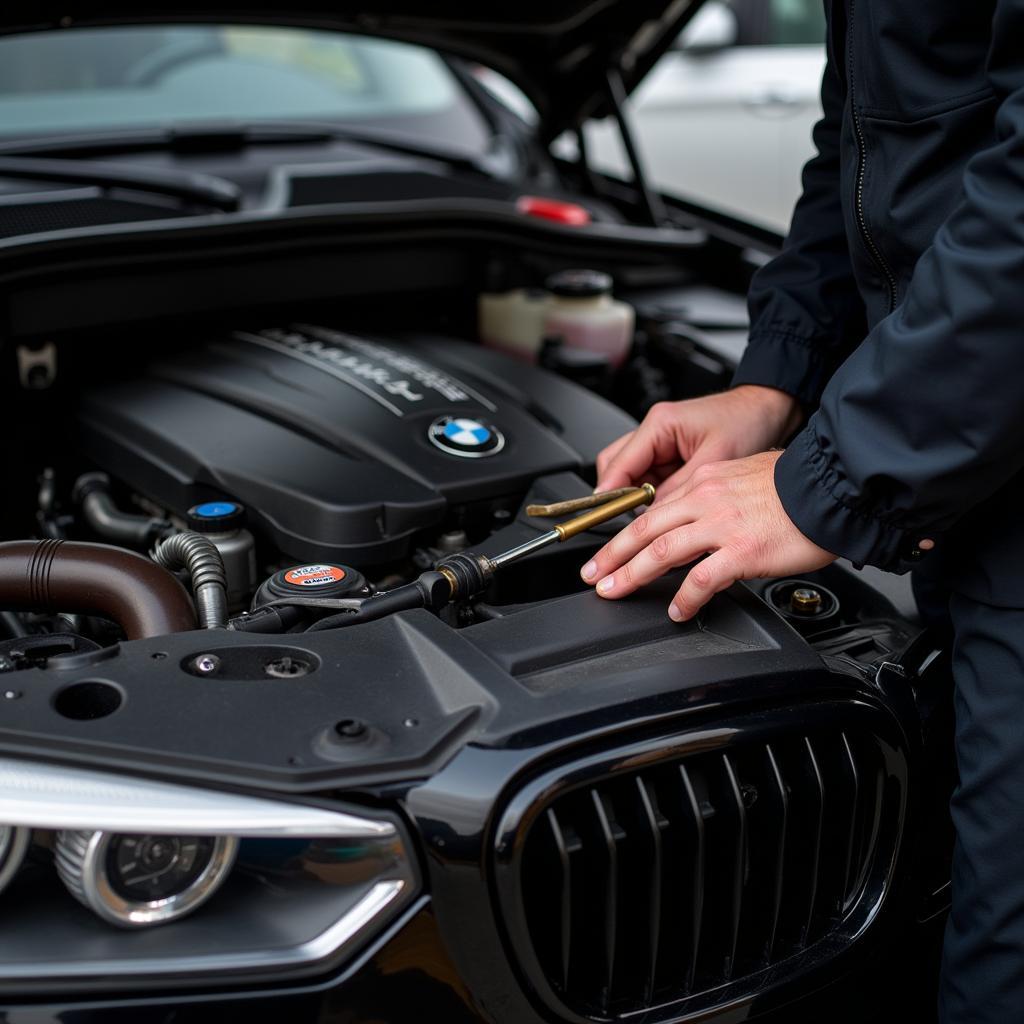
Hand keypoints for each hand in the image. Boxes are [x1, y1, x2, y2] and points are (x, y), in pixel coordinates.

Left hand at [581, 451, 834, 620]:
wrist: (832, 488)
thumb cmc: (798, 487)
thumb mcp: (744, 480)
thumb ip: (717, 501)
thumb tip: (701, 527)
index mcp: (705, 481)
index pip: (653, 508)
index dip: (625, 532)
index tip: (609, 550)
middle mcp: (706, 498)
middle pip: (644, 529)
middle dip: (612, 555)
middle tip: (593, 575)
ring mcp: (721, 524)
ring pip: (661, 551)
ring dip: (632, 575)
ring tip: (615, 592)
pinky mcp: (741, 550)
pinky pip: (701, 578)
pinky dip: (684, 597)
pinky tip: (677, 611)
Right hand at [596, 386, 801, 504]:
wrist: (768, 409)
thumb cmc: (747, 422)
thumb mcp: (714, 461)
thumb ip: (678, 490)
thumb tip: (653, 518)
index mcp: (659, 423)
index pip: (618, 464)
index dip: (610, 495)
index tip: (606, 518)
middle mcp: (654, 430)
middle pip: (615, 469)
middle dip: (620, 498)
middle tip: (632, 523)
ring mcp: (660, 443)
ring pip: (630, 477)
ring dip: (638, 498)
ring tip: (655, 518)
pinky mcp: (670, 454)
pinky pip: (649, 479)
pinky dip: (653, 496)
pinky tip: (667, 509)